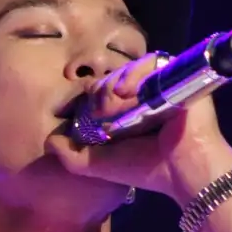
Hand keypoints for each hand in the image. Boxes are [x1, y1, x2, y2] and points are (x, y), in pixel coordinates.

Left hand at [46, 53, 231, 207]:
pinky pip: (153, 61)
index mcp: (128, 111)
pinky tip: (128, 93)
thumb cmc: (146, 168)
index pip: (102, 91)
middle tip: (102, 111)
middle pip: (113, 77)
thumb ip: (72, 155)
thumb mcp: (100, 164)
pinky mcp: (179, 74)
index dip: (92, 96)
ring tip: (115, 103)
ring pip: (129, 69)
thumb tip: (49, 142)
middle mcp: (145, 94)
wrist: (182, 169)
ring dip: (116, 83)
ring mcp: (163, 82)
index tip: (89, 111)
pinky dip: (136, 73)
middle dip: (101, 92)